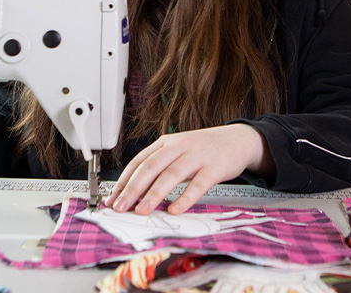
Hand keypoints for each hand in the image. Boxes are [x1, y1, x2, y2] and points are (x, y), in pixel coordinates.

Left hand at [104, 124, 273, 215]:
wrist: (238, 140)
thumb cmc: (203, 150)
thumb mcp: (178, 152)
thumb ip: (159, 168)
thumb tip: (135, 192)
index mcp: (165, 143)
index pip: (138, 162)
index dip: (123, 181)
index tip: (112, 199)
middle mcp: (178, 147)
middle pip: (150, 168)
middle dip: (132, 189)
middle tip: (120, 207)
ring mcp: (196, 156)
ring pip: (171, 175)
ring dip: (154, 194)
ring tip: (142, 211)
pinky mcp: (214, 167)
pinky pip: (198, 184)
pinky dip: (185, 197)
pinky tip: (176, 210)